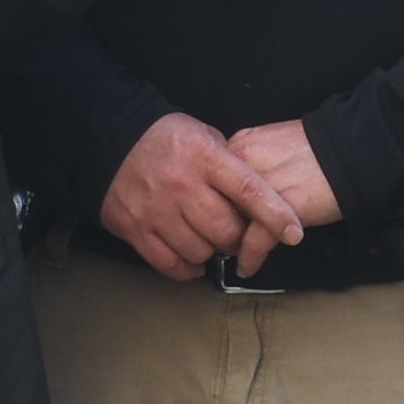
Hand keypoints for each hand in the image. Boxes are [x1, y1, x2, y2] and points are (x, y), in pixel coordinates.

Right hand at [103, 106, 324, 279]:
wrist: (109, 138)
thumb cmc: (166, 138)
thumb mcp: (205, 135)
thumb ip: (231, 164)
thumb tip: (260, 195)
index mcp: (206, 158)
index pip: (250, 191)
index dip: (276, 215)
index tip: (294, 232)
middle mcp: (182, 186)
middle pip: (226, 230)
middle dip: (239, 238)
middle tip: (236, 233)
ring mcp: (157, 210)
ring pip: (200, 251)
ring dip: (212, 252)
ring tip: (209, 239)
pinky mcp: (136, 229)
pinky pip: (170, 264)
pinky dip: (187, 268)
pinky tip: (191, 258)